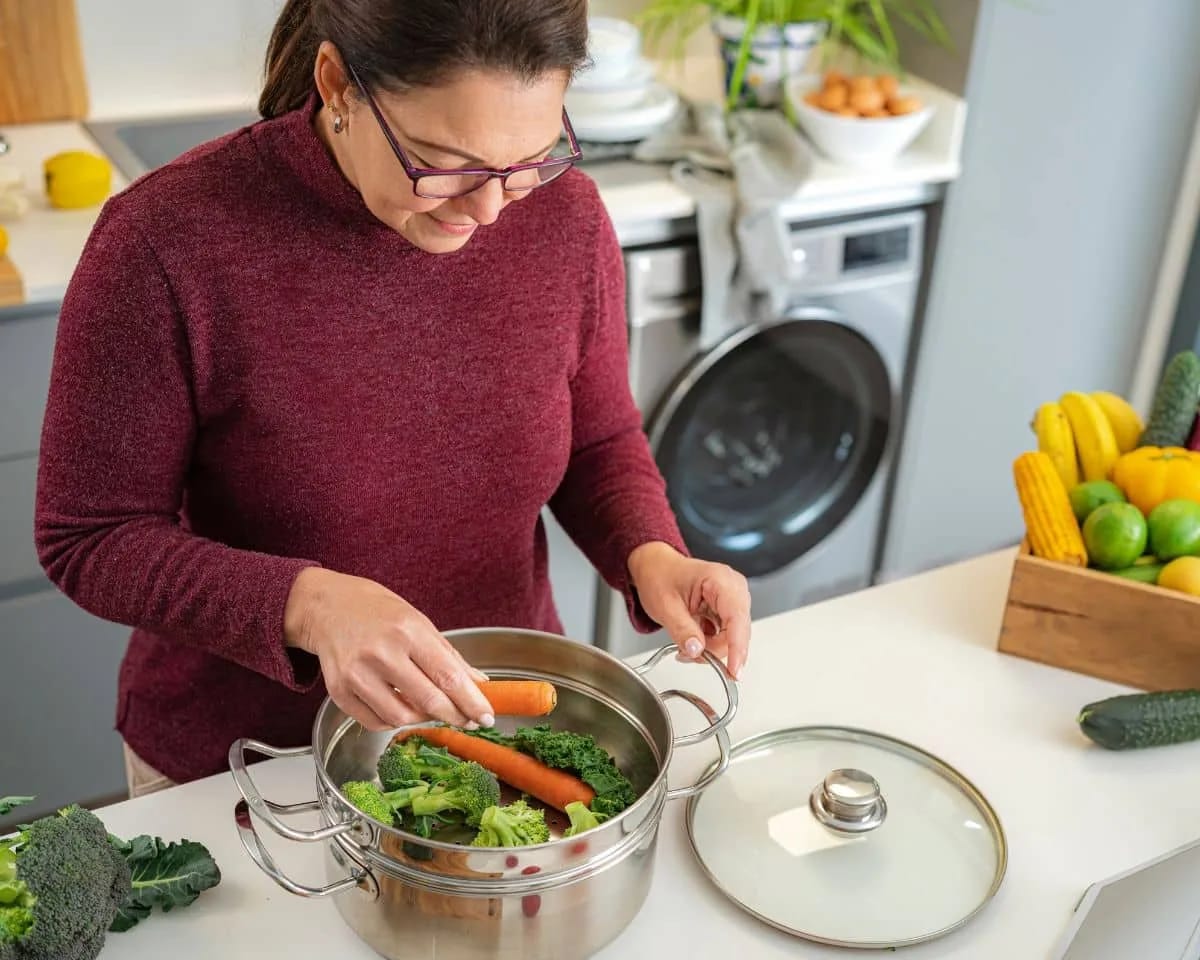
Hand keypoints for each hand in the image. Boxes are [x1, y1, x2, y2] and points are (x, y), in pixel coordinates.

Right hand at [283, 567, 495, 731]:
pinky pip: (374, 722)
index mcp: (407, 631)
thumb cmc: (378, 612)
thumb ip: (448, 656)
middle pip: (428, 701)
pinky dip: (393, 721)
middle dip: (455, 716)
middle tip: (468, 721)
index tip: (486, 717)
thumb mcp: (419, 622)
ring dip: (423, 720)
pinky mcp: (338, 692)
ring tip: (431, 709)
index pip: (447, 676)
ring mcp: (356, 674)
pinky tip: (402, 708)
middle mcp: (380, 653)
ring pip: (400, 718)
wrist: (327, 607)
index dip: (470, 701)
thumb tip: (479, 685)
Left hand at [627, 541, 749, 678]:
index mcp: (719, 580)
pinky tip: (694, 639)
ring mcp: (733, 598)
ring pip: (732, 636)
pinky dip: (710, 643)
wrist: (655, 566)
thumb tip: (697, 651)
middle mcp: (733, 587)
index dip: (737, 648)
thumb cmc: (660, 576)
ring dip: (711, 648)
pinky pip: (726, 634)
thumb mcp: (665, 606)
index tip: (734, 671)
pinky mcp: (728, 608)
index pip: (737, 618)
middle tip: (688, 653)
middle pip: (737, 631)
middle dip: (714, 649)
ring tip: (686, 645)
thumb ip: (682, 630)